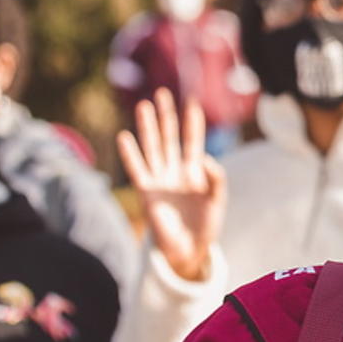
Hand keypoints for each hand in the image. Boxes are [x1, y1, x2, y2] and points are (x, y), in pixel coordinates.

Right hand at [117, 88, 225, 281]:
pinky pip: (137, 169)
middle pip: (170, 137)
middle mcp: (175, 170)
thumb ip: (216, 178)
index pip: (193, 140)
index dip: (193, 122)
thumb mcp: (217, 199)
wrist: (189, 248)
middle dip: (167, 116)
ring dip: (148, 128)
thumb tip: (204, 159)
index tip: (192, 100)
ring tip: (143, 106)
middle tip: (162, 93)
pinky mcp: (147, 193)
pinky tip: (125, 136)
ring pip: (153, 148)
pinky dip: (131, 154)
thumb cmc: (205, 224)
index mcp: (194, 171)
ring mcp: (160, 180)